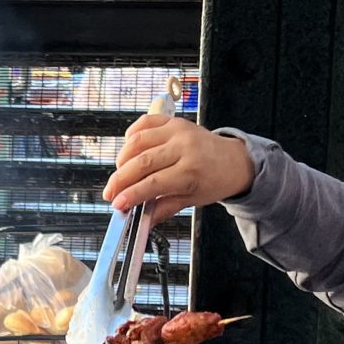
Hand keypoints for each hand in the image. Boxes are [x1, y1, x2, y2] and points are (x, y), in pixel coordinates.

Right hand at [100, 113, 255, 220]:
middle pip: (142, 162)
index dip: (131, 194)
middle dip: (120, 179)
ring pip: (138, 141)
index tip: (116, 204)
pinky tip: (129, 151)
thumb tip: (140, 223)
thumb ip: (163, 209)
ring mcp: (178, 130)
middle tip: (110, 193)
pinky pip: (144, 123)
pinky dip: (131, 136)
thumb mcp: (191, 201)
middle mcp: (184, 147)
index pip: (154, 183)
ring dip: (122, 159)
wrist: (233, 160)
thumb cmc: (213, 181)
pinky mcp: (173, 120)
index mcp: (191, 171)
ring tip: (120, 175)